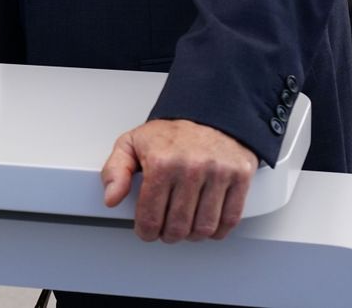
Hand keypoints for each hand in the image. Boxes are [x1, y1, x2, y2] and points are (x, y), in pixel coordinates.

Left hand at [101, 119, 257, 241]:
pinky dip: (217, 231)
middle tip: (165, 232)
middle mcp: (190, 168)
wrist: (208, 115)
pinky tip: (206, 225)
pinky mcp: (240, 177)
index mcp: (162, 162)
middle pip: (178, 226)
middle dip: (168, 235)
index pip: (151, 215)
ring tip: (185, 229)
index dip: (146, 231)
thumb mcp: (132, 143)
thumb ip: (116, 170)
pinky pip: (230, 219)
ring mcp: (218, 173)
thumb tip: (111, 198)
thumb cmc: (171, 134)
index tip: (146, 231)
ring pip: (204, 227)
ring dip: (192, 236)